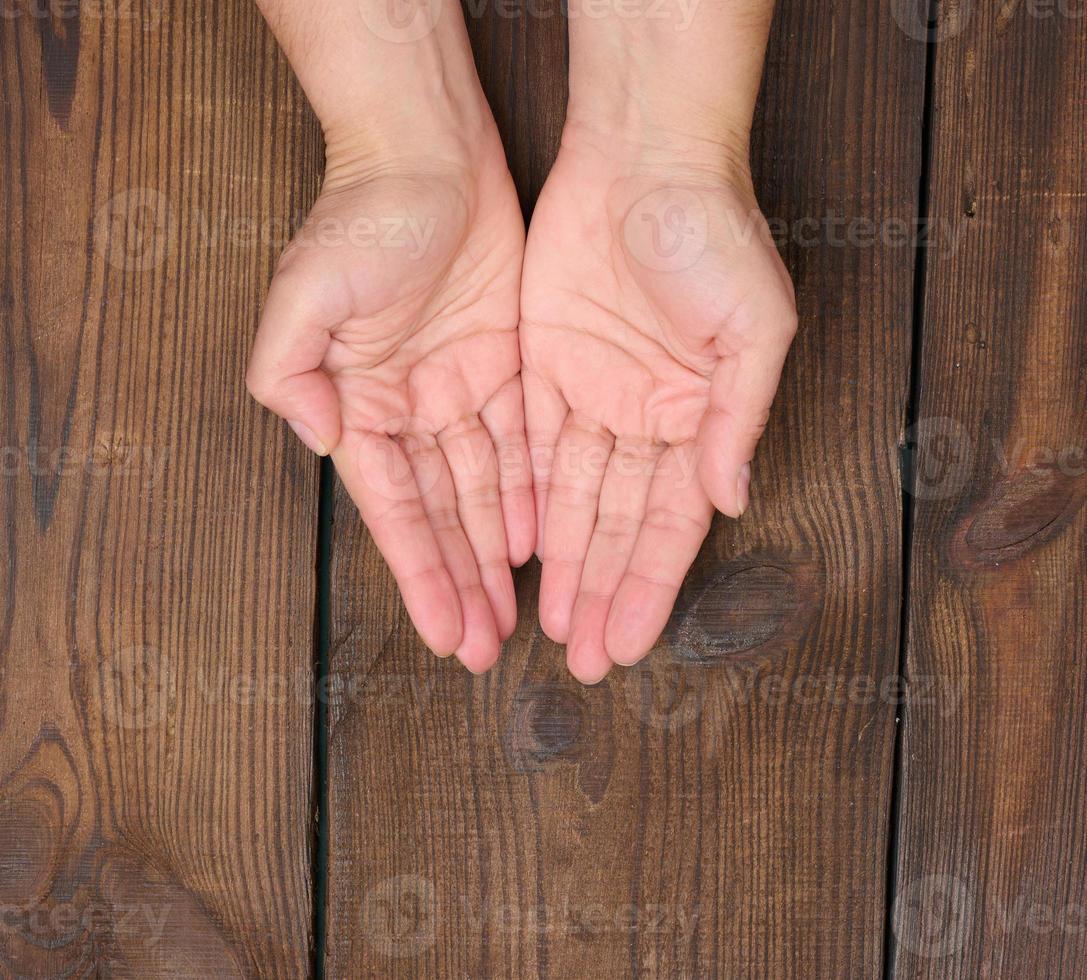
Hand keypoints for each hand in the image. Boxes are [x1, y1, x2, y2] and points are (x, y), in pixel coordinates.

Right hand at [246, 137, 533, 672]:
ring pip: (486, 492)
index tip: (444, 635)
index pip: (398, 511)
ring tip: (516, 615)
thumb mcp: (305, 292)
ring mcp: (461, 390)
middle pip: (444, 517)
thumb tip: (321, 443)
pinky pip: (523, 444)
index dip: (422, 575)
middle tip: (487, 649)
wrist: (428, 154)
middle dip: (463, 584)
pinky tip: (540, 543)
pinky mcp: (507, 366)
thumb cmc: (361, 217)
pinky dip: (530, 495)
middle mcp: (411, 410)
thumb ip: (289, 372)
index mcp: (362, 405)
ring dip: (498, 555)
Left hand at [520, 128, 796, 682]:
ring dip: (564, 564)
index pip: (670, 524)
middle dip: (602, 593)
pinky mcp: (545, 366)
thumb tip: (731, 501)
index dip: (649, 586)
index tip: (631, 643)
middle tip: (584, 661)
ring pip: (572, 499)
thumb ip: (737, 421)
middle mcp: (645, 417)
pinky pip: (533, 449)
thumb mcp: (754, 331)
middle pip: (617, 525)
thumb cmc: (714, 234)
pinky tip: (520, 552)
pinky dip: (526, 501)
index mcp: (698, 417)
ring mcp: (594, 395)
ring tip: (551, 626)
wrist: (646, 155)